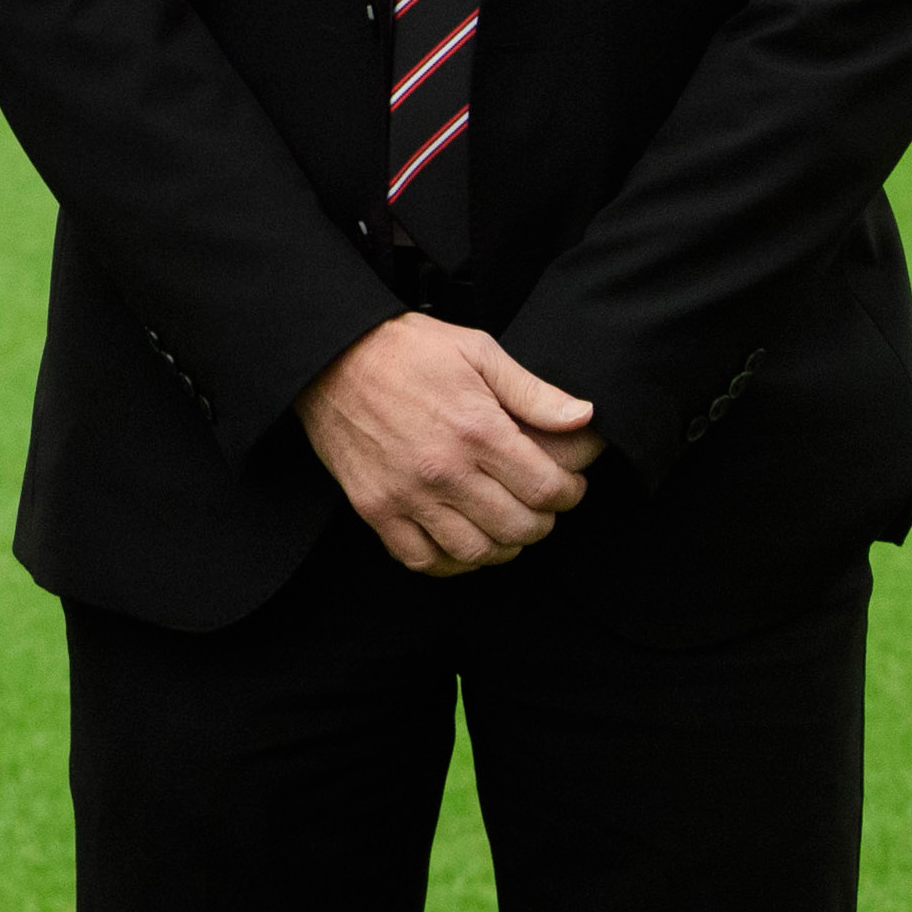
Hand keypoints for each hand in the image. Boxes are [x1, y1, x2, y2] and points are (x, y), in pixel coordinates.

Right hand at [297, 312, 602, 576]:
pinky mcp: (374, 507)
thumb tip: (583, 417)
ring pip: (474, 552)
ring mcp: (405, 494)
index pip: (546, 489)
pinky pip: (420, 559)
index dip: (569, 494)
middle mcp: (443, 470)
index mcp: (476, 430)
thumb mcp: (477, 351)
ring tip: (503, 526)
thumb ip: (532, 390)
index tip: (567, 486)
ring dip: (501, 546)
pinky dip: (449, 562)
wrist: (327, 357)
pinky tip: (460, 541)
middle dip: (542, 521)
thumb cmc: (405, 350)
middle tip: (538, 505)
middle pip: (518, 528)